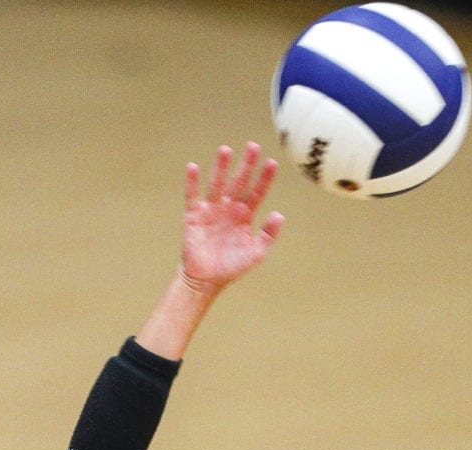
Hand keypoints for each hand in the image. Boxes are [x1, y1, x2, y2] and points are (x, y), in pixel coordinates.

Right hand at [180, 141, 284, 291]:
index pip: (256, 192)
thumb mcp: (255, 253)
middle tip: (253, 146)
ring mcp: (211, 210)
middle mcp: (228, 208)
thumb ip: (268, 235)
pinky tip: (193, 167)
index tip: (272, 163)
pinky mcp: (193, 216)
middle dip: (246, 165)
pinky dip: (192, 182)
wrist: (206, 280)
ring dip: (221, 167)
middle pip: (238, 182)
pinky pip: (192, 196)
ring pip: (217, 184)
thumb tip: (279, 214)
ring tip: (226, 150)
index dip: (264, 178)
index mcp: (245, 216)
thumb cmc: (231, 267)